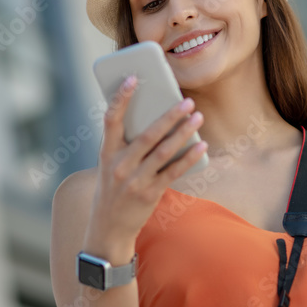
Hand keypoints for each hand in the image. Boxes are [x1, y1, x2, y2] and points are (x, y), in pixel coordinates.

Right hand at [82, 76, 206, 261]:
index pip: (110, 119)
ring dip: (183, 133)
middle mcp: (119, 166)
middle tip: (187, 100)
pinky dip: (189, 157)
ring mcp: (134, 181)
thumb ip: (126, 146)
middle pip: (147, 134)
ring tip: (198, 117)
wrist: (108, 228)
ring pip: (163, 151)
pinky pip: (173, 172)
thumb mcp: (109, 166)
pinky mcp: (150, 194)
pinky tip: (201, 145)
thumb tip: (155, 119)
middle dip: (169, 116)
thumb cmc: (112, 190)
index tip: (133, 78)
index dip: (121, 97)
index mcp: (106, 154)